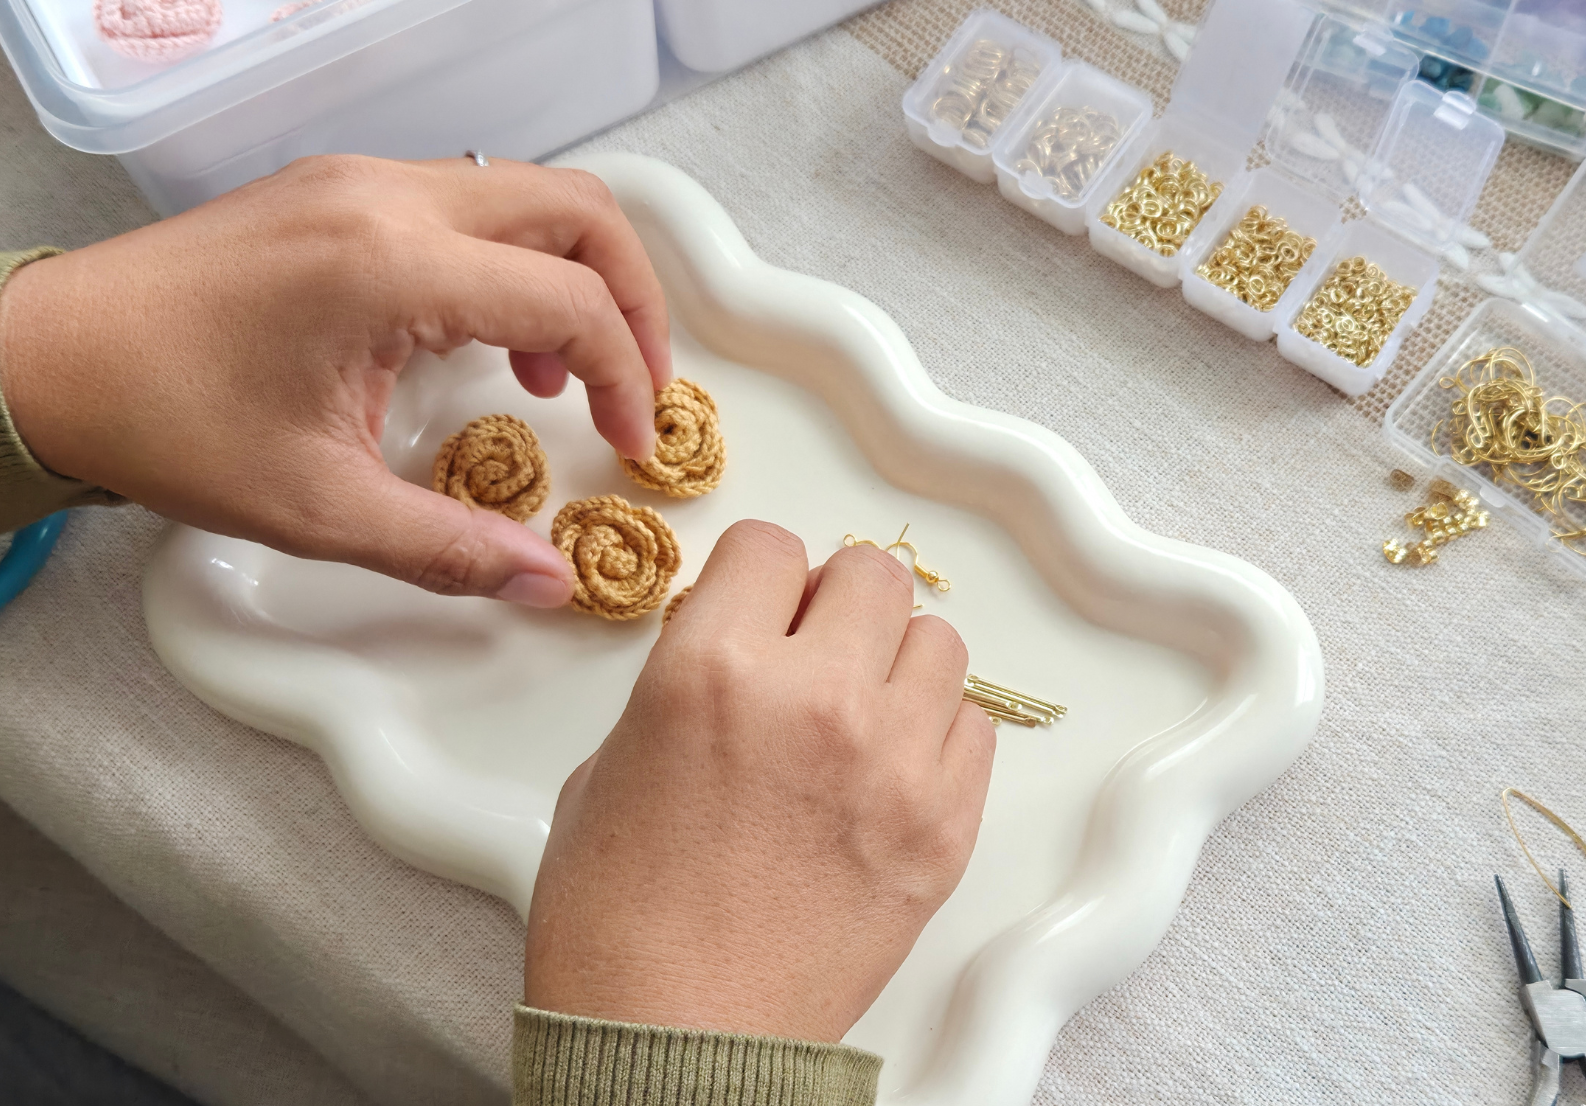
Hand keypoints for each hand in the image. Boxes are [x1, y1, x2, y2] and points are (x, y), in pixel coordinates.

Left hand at [0, 154, 669, 605]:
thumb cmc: (164, 423)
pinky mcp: (336, 186)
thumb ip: (450, 547)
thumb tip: (550, 583)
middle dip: (634, 299)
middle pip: (580, 211)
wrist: (43, 357)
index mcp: (389, 266)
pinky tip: (487, 339)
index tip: (629, 445)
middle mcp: (386, 196)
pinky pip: (468, 200)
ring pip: (529, 192)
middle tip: (635, 386)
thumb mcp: (317, 509)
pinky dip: (512, 259)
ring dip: (573, 274)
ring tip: (557, 375)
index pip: (570, 300)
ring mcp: (359, 178)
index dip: (624, 377)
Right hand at [525, 521, 996, 1041]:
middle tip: (813, 650)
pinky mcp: (943, 825)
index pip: (770, 546)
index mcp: (711, 669)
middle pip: (871, 575)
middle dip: (835, 602)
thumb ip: (685, 681)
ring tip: (857, 711)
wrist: (678, 1039)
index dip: (759, 578)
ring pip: (938, 641)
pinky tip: (888, 768)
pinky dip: (937, 732)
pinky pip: (974, 725)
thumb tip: (739, 648)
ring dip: (895, 661)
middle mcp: (814, 696)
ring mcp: (892, 760)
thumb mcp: (611, 764)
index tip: (758, 607)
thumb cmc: (621, 923)